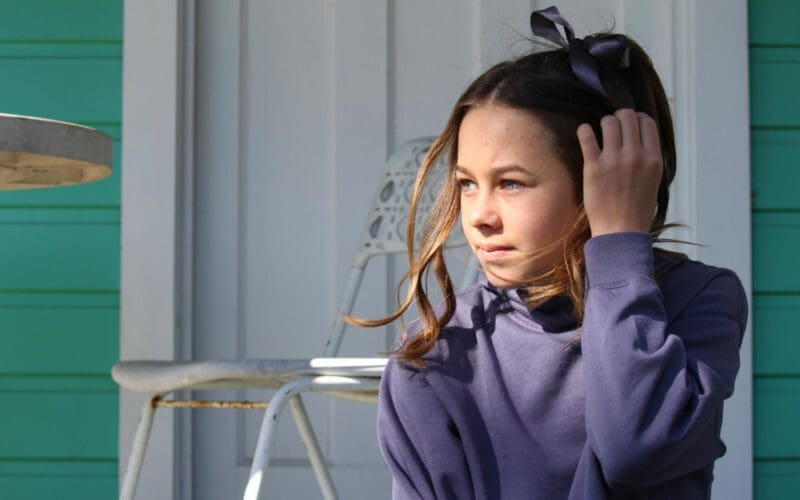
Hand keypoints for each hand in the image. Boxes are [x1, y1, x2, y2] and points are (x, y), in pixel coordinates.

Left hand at [577, 109, 662, 236]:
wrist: (621, 231)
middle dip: (619, 117)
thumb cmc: (637, 210)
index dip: (637, 118)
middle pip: (627, 117)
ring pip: (609, 122)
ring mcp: (614, 161)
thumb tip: (641, 140)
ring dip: (604, 123)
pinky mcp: (594, 168)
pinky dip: (585, 130)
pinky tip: (585, 132)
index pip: (647, 122)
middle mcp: (635, 156)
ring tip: (600, 132)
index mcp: (653, 159)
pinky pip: (587, 136)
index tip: (630, 124)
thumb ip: (649, 159)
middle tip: (613, 126)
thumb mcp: (654, 181)